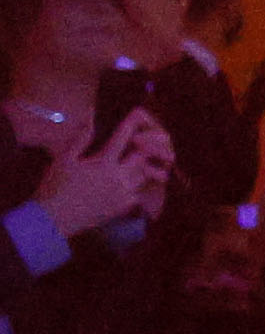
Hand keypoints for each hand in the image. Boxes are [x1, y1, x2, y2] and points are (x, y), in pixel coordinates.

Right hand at [33, 113, 167, 236]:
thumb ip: (81, 140)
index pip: (122, 138)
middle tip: (139, 141)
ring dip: (141, 166)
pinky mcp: (122, 208)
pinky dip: (137, 186)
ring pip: (143, 175)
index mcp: (104, 163)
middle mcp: (118, 177)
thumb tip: (90, 120)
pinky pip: (139, 194)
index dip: (131, 125)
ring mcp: (123, 194)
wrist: (53, 219)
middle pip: (142, 156)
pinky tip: (131, 183)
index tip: (137, 114)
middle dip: (142, 147)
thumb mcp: (64, 160)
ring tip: (136, 161)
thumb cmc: (55, 186)